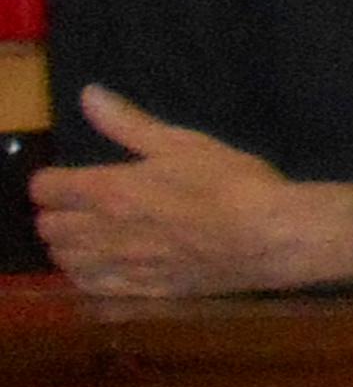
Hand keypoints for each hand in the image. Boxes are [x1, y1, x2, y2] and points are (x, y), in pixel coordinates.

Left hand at [29, 88, 352, 299]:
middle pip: (48, 227)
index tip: (71, 176)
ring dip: (69, 245)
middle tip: (82, 204)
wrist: (273, 237)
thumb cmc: (232, 183)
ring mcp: (123, 266)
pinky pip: (93, 288)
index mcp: (108, 189)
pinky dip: (87, 275)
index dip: (53, 179)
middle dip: (58, 213)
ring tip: (91, 234)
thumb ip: (128, 122)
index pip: (45, 187)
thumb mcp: (182, 143)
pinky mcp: (144, 291)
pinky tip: (104, 264)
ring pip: (65, 260)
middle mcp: (104, 231)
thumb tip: (88, 95)